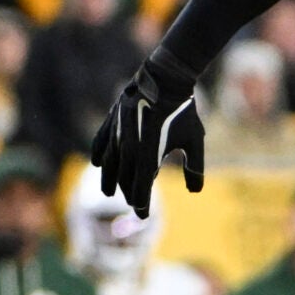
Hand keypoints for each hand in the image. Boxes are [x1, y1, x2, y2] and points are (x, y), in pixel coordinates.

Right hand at [89, 53, 204, 217]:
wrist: (166, 79)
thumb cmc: (183, 111)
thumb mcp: (194, 140)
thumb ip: (194, 167)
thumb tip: (195, 191)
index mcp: (149, 152)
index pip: (142, 185)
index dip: (141, 202)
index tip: (143, 216)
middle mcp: (129, 145)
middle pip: (125, 177)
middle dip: (129, 193)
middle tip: (134, 204)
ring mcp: (118, 132)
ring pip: (110, 162)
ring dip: (111, 179)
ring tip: (110, 192)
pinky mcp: (112, 120)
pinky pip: (102, 141)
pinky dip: (100, 153)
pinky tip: (99, 164)